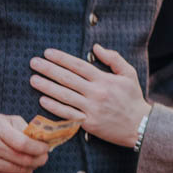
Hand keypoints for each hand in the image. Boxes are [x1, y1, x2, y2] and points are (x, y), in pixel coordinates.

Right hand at [0, 113, 49, 172]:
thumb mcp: (6, 120)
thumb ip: (24, 127)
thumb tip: (44, 140)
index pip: (23, 143)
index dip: (39, 148)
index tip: (45, 148)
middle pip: (22, 159)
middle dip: (39, 159)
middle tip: (43, 158)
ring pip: (19, 171)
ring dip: (31, 168)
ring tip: (33, 163)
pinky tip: (24, 172)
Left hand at [29, 44, 150, 146]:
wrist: (140, 125)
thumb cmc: (132, 98)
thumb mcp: (128, 74)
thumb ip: (113, 58)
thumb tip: (96, 47)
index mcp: (104, 79)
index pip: (78, 65)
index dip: (61, 58)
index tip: (47, 53)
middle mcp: (96, 92)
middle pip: (67, 78)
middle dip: (48, 69)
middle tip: (33, 62)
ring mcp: (91, 108)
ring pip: (64, 95)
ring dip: (47, 86)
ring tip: (33, 79)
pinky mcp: (88, 122)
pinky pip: (68, 113)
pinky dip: (54, 107)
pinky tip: (42, 100)